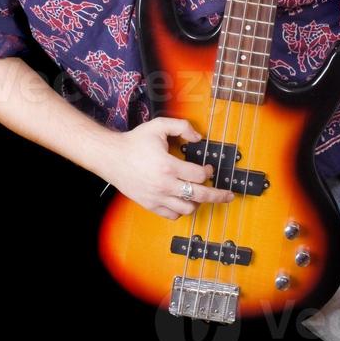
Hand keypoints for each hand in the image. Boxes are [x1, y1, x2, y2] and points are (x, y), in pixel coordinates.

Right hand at [102, 115, 235, 219]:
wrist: (112, 157)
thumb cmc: (134, 142)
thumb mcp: (158, 126)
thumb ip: (181, 126)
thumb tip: (198, 137)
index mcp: (168, 166)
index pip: (199, 175)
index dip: (208, 171)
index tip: (209, 168)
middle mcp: (164, 185)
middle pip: (199, 196)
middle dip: (218, 195)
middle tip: (228, 195)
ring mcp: (157, 197)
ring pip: (188, 209)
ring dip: (197, 202)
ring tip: (200, 194)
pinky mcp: (150, 205)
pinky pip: (172, 215)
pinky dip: (181, 210)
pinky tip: (183, 201)